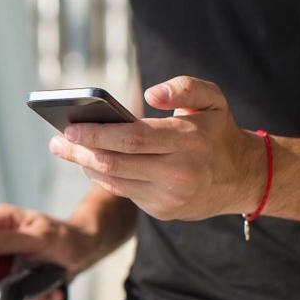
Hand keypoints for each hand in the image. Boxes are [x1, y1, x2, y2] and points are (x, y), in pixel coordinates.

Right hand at [0, 204, 97, 299]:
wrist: (85, 253)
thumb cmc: (65, 237)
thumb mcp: (40, 237)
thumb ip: (10, 240)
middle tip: (10, 283)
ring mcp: (4, 262)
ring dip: (18, 293)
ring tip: (45, 289)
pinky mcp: (14, 280)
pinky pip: (13, 295)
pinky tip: (51, 294)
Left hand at [48, 76, 265, 220]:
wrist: (242, 178)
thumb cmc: (217, 131)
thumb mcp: (212, 98)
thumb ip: (184, 87)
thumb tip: (151, 94)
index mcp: (188, 141)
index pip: (131, 139)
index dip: (96, 135)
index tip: (68, 128)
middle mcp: (178, 173)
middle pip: (115, 163)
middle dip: (79, 152)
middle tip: (56, 142)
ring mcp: (169, 197)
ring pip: (114, 181)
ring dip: (85, 165)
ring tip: (65, 150)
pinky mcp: (162, 211)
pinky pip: (123, 192)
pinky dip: (103, 177)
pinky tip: (89, 163)